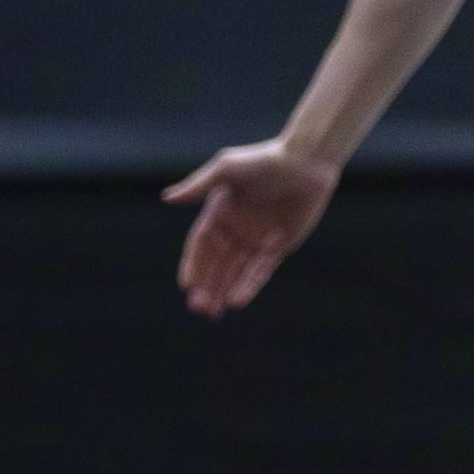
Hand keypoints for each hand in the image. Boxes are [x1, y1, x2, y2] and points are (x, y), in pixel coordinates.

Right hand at [164, 139, 342, 315]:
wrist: (306, 163)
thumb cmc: (264, 160)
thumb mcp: (227, 169)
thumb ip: (199, 186)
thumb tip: (167, 198)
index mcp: (218, 213)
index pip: (201, 245)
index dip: (194, 265)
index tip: (187, 285)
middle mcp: (234, 229)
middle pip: (216, 263)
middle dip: (207, 285)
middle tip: (198, 307)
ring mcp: (255, 239)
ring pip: (235, 271)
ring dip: (224, 291)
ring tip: (213, 312)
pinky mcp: (278, 246)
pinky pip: (260, 271)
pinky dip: (249, 285)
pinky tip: (237, 301)